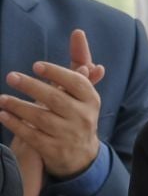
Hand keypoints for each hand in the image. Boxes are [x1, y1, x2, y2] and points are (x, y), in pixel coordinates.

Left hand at [1, 29, 104, 180]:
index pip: (76, 83)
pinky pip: (31, 135)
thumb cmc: (77, 116)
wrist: (81, 155)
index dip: (57, 73)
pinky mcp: (53, 149)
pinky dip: (16, 124)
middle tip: (11, 76)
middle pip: (56, 99)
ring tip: (2, 98)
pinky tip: (3, 115)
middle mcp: (83, 117)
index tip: (36, 65)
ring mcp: (68, 134)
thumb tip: (80, 40)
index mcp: (91, 100)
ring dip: (18, 106)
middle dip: (32, 87)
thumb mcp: (82, 94)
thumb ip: (78, 70)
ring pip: (41, 118)